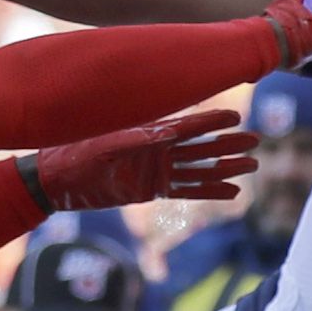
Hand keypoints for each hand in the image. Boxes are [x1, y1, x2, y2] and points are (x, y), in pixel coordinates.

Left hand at [31, 110, 257, 210]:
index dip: (212, 122)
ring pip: (199, 169)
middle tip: (256, 141)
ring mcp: (157, 169)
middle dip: (228, 144)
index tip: (237, 118)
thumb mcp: (104, 145)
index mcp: (148, 131)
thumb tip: (167, 134)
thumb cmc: (74, 154)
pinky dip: (209, 192)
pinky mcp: (152, 189)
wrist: (55, 180)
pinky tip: (232, 192)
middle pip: (201, 145)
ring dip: (225, 168)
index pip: (188, 125)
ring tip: (252, 166)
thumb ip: (136, 140)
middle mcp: (157, 148)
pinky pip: (187, 190)